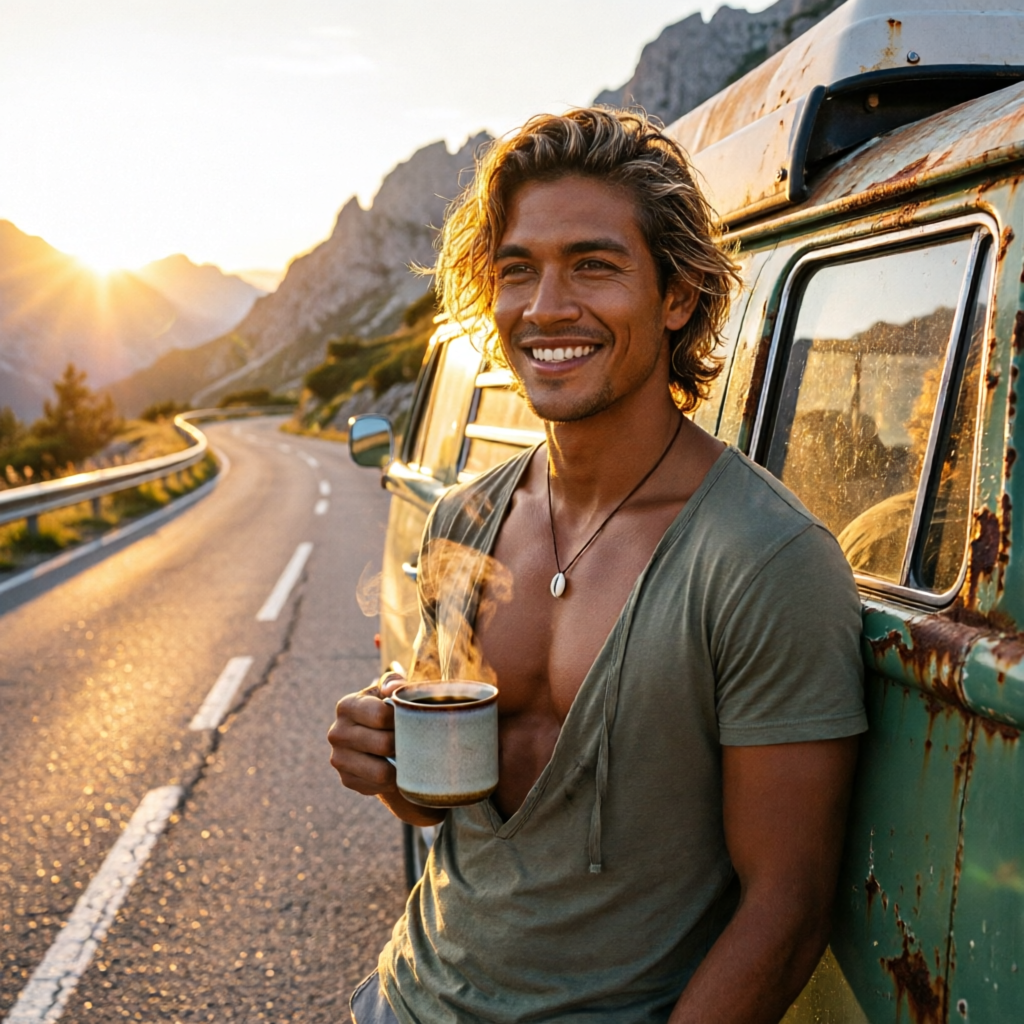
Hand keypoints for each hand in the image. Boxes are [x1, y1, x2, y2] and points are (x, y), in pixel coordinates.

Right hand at [329, 669, 446, 825]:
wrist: (378, 741)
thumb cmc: (389, 711)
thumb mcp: (391, 693)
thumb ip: (394, 684)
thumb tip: (391, 689)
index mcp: (347, 705)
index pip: (381, 715)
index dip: (404, 719)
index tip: (414, 719)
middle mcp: (337, 732)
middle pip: (384, 744)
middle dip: (404, 744)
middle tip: (415, 741)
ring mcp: (338, 758)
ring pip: (381, 771)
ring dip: (400, 766)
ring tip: (408, 756)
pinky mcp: (346, 779)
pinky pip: (378, 786)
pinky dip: (391, 780)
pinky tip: (394, 768)